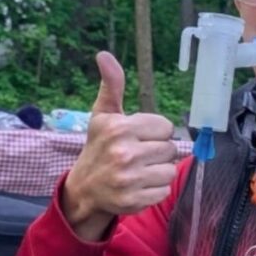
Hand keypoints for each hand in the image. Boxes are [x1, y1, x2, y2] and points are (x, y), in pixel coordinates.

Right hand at [62, 52, 178, 240]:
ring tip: (140, 170)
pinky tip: (139, 185)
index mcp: (119, 128)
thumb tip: (104, 55)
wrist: (85, 188)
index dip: (155, 132)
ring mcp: (129, 179)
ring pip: (170, 171)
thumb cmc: (99, 147)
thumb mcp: (103, 115)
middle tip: (140, 155)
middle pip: (170, 149)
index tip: (139, 137)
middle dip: (158, 152)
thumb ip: (112, 86)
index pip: (165, 127)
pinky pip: (164, 190)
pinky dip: (155, 189)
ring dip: (159, 171)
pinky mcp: (135, 200)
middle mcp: (124, 153)